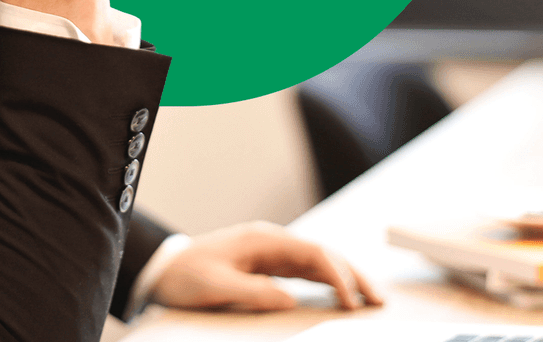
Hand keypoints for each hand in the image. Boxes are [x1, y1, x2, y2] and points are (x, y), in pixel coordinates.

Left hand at [151, 222, 383, 311]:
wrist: (163, 269)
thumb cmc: (185, 275)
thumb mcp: (216, 286)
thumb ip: (254, 292)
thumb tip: (291, 300)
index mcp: (263, 240)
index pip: (313, 253)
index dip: (337, 276)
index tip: (351, 301)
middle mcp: (272, 242)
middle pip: (323, 254)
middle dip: (353, 275)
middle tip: (379, 300)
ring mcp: (271, 252)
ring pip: (318, 262)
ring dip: (345, 279)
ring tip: (369, 300)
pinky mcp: (268, 265)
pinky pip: (305, 272)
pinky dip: (327, 282)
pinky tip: (341, 296)